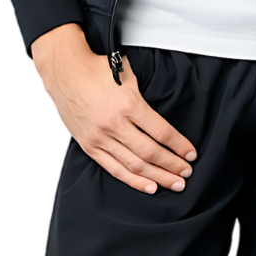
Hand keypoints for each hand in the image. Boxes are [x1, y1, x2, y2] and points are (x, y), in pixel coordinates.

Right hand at [32, 37, 197, 195]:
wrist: (65, 72)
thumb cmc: (98, 69)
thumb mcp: (129, 74)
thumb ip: (145, 95)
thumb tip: (165, 108)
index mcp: (129, 104)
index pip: (161, 132)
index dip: (178, 145)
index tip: (190, 153)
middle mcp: (115, 125)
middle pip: (150, 152)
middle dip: (172, 165)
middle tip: (186, 174)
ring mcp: (100, 138)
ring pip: (134, 165)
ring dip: (157, 177)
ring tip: (174, 184)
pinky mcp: (89, 146)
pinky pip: (113, 168)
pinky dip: (132, 180)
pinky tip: (149, 186)